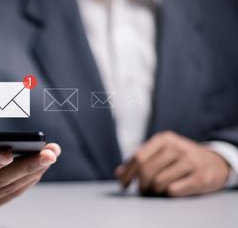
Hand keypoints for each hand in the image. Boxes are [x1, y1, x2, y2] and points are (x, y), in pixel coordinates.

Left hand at [115, 131, 229, 196]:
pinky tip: (170, 190)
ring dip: (153, 190)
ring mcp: (190, 161)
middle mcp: (176, 147)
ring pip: (158, 182)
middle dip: (140, 184)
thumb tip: (118, 173)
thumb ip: (140, 161)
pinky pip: (173, 190)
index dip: (127, 173)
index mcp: (164, 139)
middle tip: (142, 190)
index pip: (137, 157)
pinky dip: (167, 194)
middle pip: (146, 170)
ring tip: (156, 190)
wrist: (214, 162)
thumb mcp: (161, 152)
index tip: (123, 184)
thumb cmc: (180, 158)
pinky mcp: (200, 176)